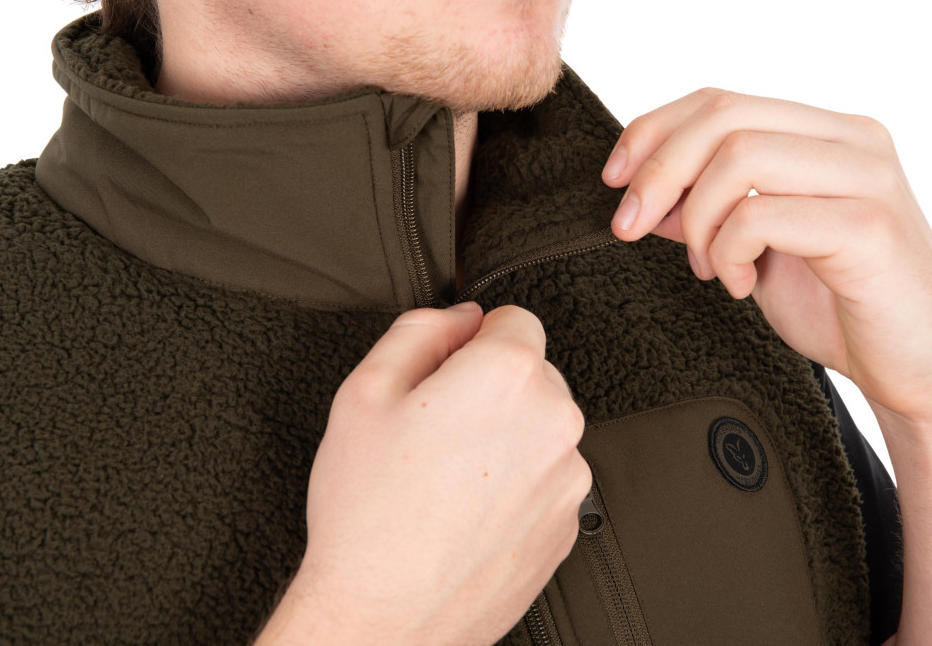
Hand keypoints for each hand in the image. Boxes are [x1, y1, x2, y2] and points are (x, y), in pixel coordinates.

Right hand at [258, 303, 590, 645]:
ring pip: (541, 428)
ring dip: (507, 437)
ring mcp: (567, 477)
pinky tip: (468, 509)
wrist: (383, 616)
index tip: (448, 369)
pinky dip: (517, 484)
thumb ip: (420, 331)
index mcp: (507, 376)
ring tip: (447, 478)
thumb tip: (458, 317)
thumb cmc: (368, 511)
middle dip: (491, 387)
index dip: (472, 339)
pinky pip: (547, 479)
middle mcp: (553, 421)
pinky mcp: (567, 524)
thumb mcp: (364, 392)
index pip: (514, 318)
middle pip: (532, 374)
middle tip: (434, 430)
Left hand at [602, 88, 931, 425]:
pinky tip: (739, 284)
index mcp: (827, 134)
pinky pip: (760, 215)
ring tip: (705, 267)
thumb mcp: (757, 249)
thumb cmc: (840, 306)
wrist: (915, 369)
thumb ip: (709, 212)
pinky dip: (728, 253)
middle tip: (630, 226)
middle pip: (723, 117)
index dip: (653, 131)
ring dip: (696, 219)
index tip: (614, 178)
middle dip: (657, 172)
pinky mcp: (870, 225)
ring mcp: (867, 177)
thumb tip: (643, 193)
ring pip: (738, 158)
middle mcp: (852, 140)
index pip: (720, 100)